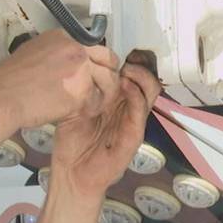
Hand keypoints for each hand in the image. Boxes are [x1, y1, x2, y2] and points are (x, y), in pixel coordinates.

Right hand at [0, 30, 119, 128]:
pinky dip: (90, 108)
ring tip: (89, 104)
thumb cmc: (9, 81)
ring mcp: (80, 68)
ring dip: (102, 94)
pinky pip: (96, 101)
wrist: (1, 98)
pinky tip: (79, 112)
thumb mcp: (34, 51)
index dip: (98, 61)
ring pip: (107, 80)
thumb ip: (56, 53)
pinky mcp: (81, 90)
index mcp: (64, 36)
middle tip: (103, 88)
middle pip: (108, 59)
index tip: (96, 71)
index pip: (95, 45)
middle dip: (108, 75)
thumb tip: (66, 61)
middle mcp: (75, 48)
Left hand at [48, 53, 161, 197]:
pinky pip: (141, 111)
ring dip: (140, 76)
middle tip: (125, 56)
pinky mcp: (134, 136)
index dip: (129, 59)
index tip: (115, 48)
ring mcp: (133, 121)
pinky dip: (136, 96)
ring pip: (149, 91)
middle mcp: (128, 108)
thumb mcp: (74, 108)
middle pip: (145, 78)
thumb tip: (78, 62)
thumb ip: (81, 90)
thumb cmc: (73, 142)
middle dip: (138, 63)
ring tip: (126, 69)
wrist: (73, 174)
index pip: (132, 74)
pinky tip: (125, 86)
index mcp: (116, 100)